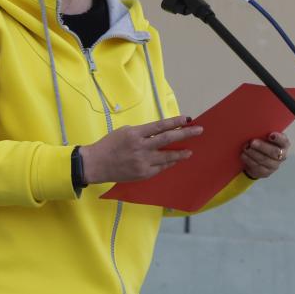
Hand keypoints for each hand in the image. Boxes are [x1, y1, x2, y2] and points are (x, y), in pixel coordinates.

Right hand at [79, 115, 202, 183]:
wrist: (96, 164)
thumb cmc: (109, 145)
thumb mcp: (124, 131)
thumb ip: (142, 133)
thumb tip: (159, 133)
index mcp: (135, 134)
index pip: (160, 126)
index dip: (175, 122)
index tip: (188, 119)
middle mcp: (141, 147)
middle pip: (167, 140)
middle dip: (185, 135)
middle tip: (199, 130)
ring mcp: (143, 162)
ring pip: (167, 157)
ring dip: (180, 153)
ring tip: (190, 151)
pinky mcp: (143, 174)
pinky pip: (160, 168)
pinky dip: (168, 164)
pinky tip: (174, 161)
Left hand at [241, 131, 289, 179]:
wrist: (258, 161)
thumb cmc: (262, 144)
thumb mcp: (265, 138)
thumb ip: (264, 133)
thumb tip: (254, 127)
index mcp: (283, 145)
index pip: (284, 141)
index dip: (278, 138)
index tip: (270, 135)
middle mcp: (281, 155)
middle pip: (274, 152)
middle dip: (262, 146)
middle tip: (252, 142)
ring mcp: (274, 165)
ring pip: (264, 160)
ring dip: (253, 153)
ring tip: (245, 148)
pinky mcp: (266, 173)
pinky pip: (257, 167)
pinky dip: (249, 160)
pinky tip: (244, 155)